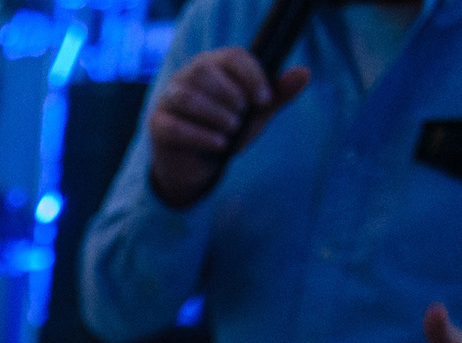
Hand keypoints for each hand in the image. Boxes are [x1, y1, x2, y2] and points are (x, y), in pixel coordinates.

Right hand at [146, 47, 309, 208]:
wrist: (198, 165)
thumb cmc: (227, 130)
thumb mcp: (256, 113)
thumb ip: (277, 94)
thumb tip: (304, 73)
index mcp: (213, 64)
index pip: (232, 57)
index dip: (251, 76)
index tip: (265, 100)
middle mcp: (187, 76)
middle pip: (204, 72)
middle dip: (230, 97)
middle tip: (242, 118)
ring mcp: (168, 99)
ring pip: (187, 97)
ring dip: (215, 114)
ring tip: (231, 131)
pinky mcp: (157, 124)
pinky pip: (175, 126)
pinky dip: (200, 135)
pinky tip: (219, 144)